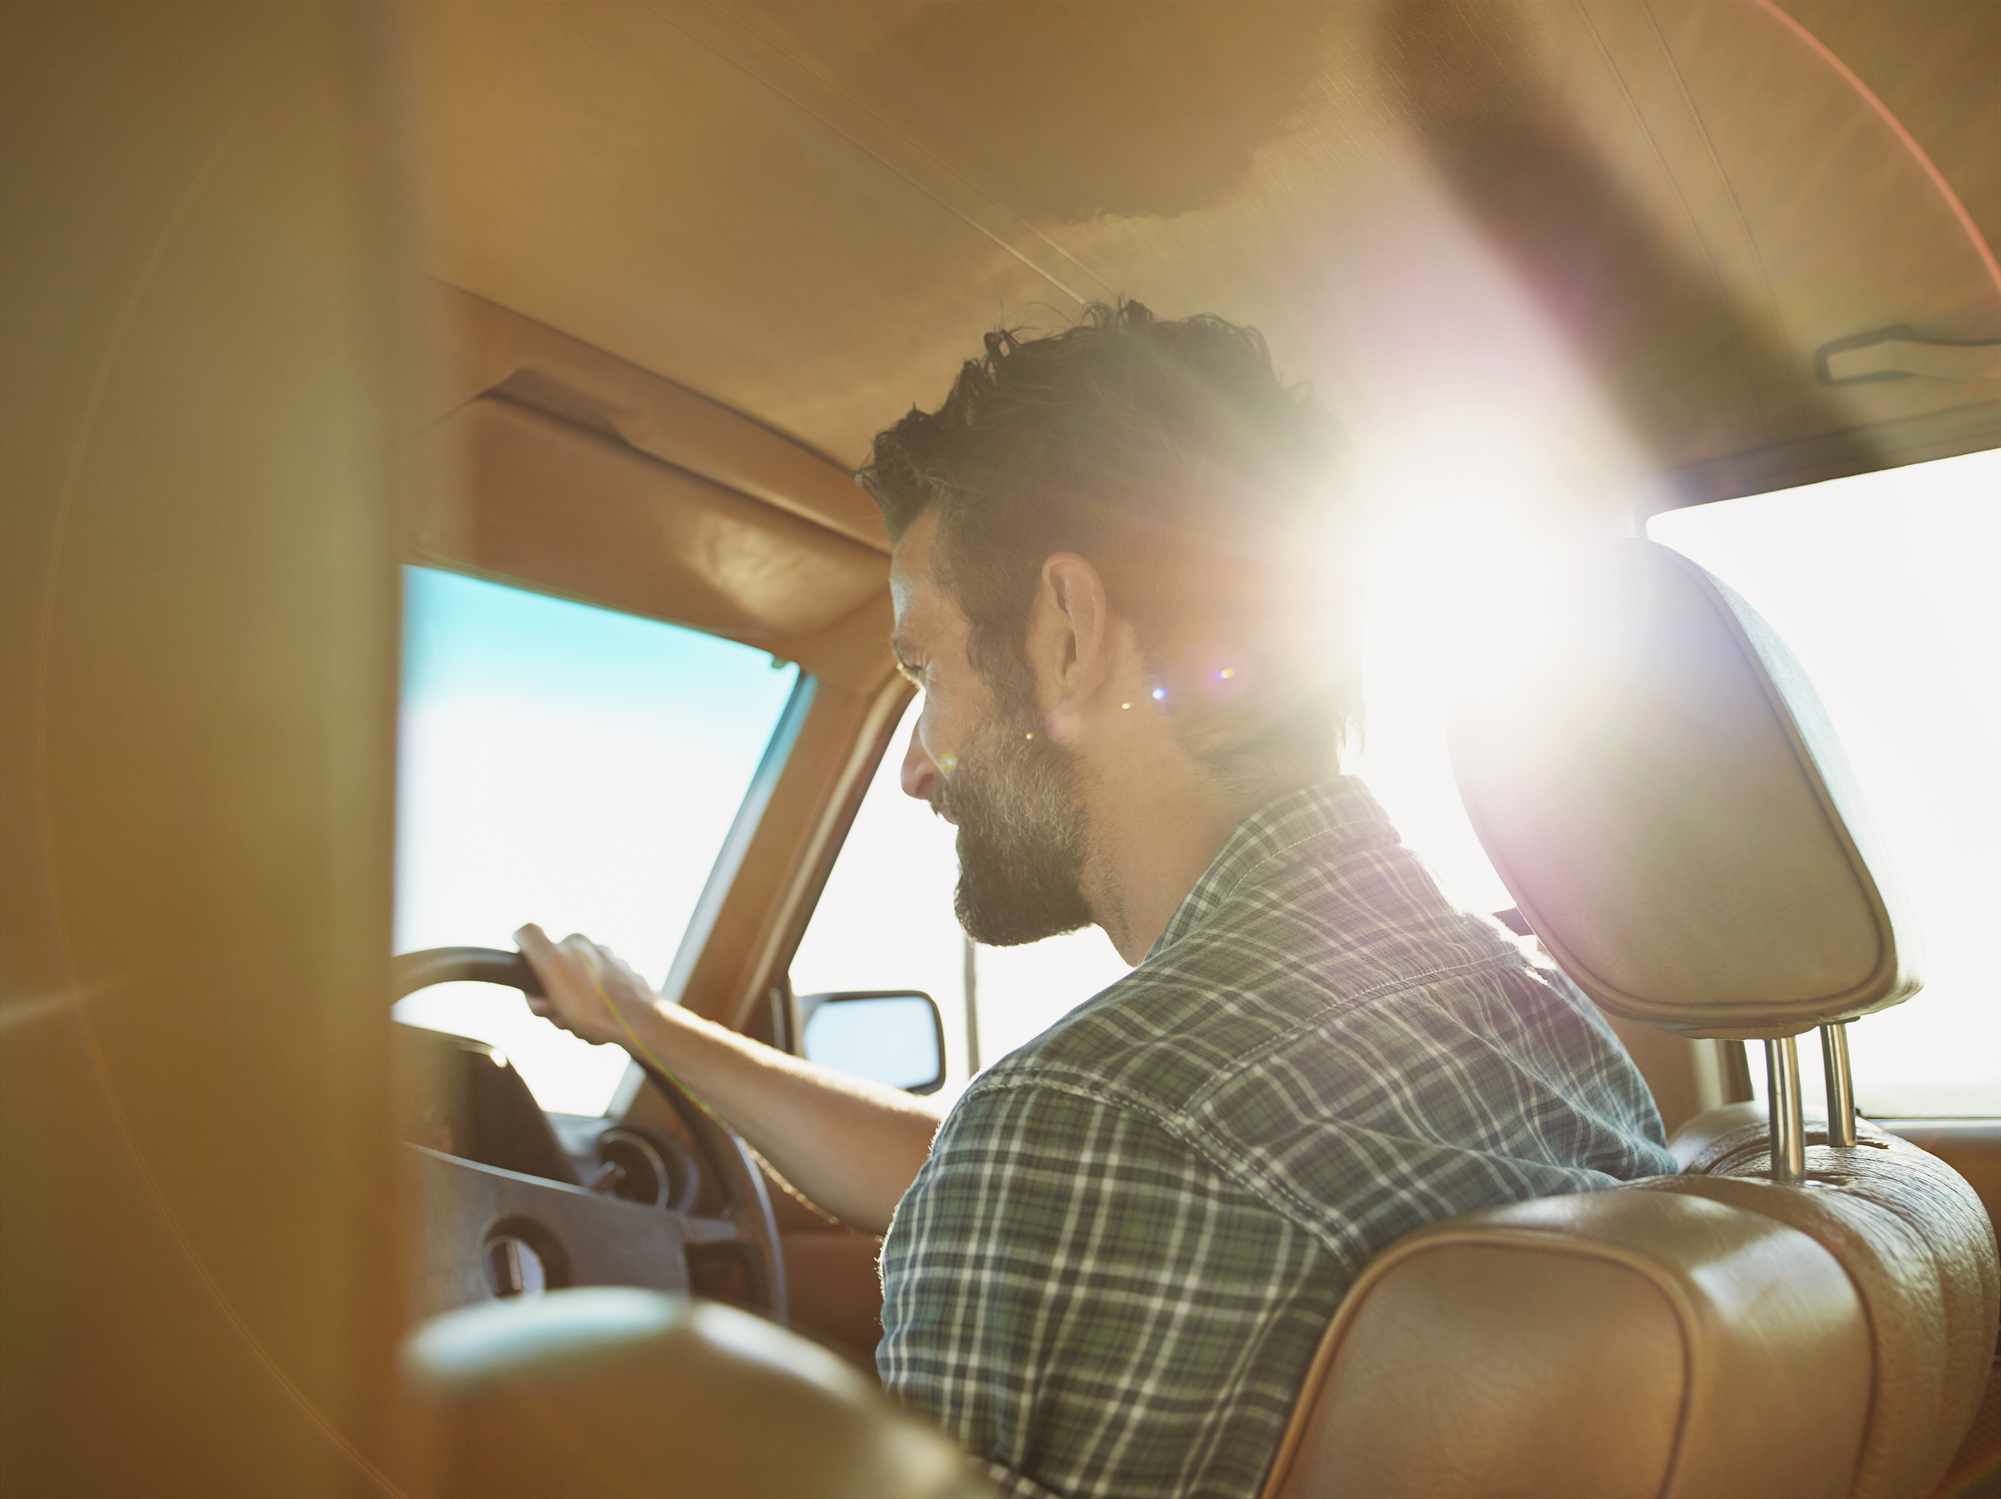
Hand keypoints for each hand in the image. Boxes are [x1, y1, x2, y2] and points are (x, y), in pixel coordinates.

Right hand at [513, 924, 662, 1049]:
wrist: (640, 1025)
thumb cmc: (594, 1002)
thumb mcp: (552, 964)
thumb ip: (531, 939)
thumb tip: (519, 931)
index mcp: (576, 943)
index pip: (537, 965)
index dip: (535, 989)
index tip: (544, 1002)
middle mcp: (595, 952)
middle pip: (556, 987)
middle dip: (555, 1008)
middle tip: (565, 1019)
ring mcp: (612, 973)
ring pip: (575, 1002)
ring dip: (574, 1018)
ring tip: (584, 1026)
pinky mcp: (625, 992)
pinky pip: (596, 1013)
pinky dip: (593, 1023)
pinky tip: (599, 1029)